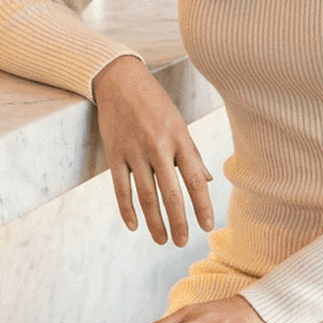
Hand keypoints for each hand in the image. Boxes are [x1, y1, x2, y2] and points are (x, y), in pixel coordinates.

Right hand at [92, 54, 215, 246]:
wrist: (120, 80)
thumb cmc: (155, 103)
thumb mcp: (179, 123)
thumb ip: (193, 154)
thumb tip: (208, 180)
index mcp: (180, 138)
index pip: (195, 180)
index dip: (202, 206)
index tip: (207, 226)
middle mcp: (158, 146)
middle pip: (171, 193)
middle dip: (178, 222)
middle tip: (182, 242)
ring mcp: (134, 151)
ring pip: (146, 195)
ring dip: (155, 222)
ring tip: (161, 240)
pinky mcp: (114, 153)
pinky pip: (120, 188)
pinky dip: (127, 210)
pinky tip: (134, 226)